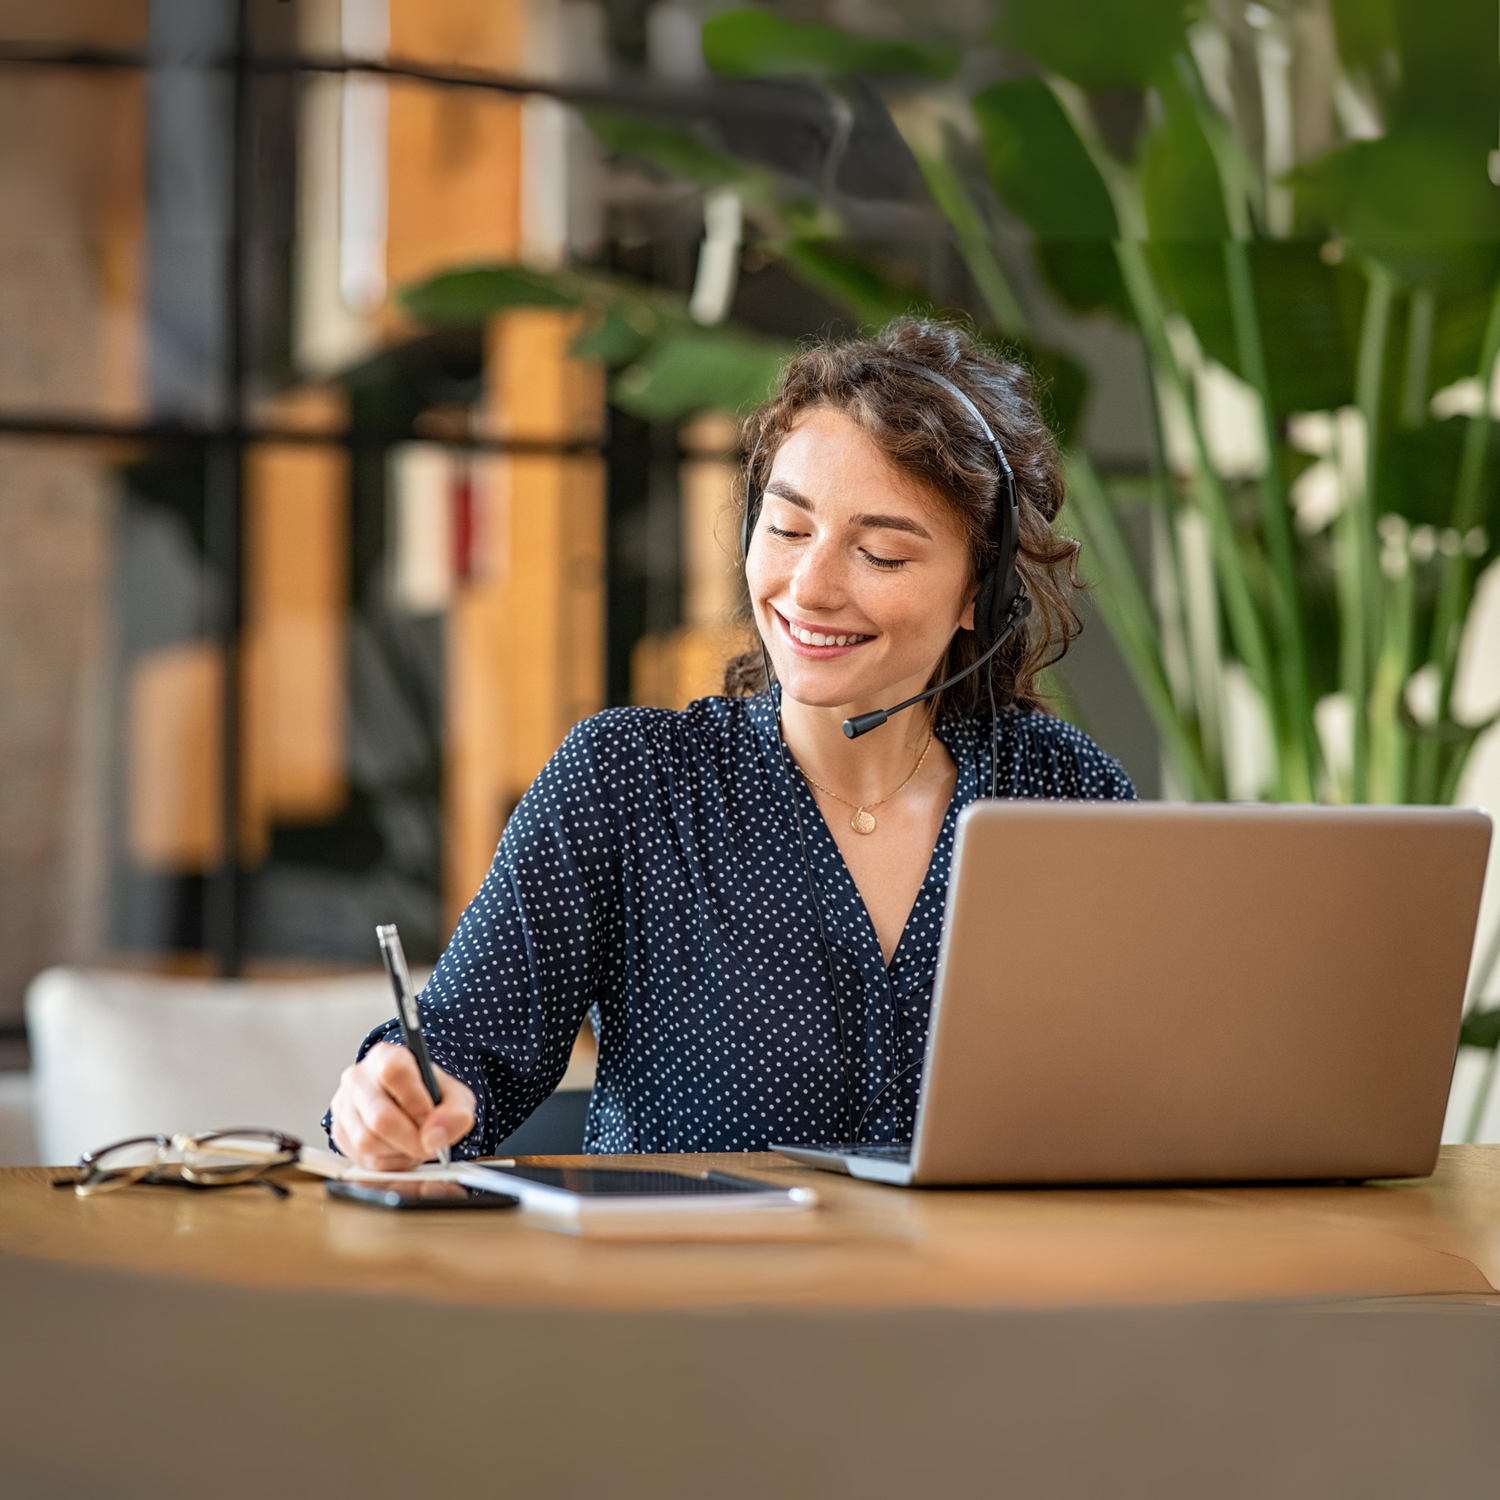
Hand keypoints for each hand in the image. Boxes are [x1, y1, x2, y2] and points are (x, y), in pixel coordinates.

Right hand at [329, 1042, 476, 1170]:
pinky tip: (400, 1151)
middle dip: (411, 1139)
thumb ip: (455, 1114)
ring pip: (367, 1142)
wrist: (412, 1104)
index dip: (415, 1101)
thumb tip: (435, 1137)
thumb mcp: (455, 1097)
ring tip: (415, 1145)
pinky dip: (388, 1163)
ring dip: (399, 1153)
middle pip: (379, 1117)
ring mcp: (344, 1105)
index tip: (431, 1118)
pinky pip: (363, 1159)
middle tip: (429, 1144)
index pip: (393, 1072)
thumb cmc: (430, 1096)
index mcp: (386, 1056)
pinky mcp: (340, 1132)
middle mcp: (359, 1077)